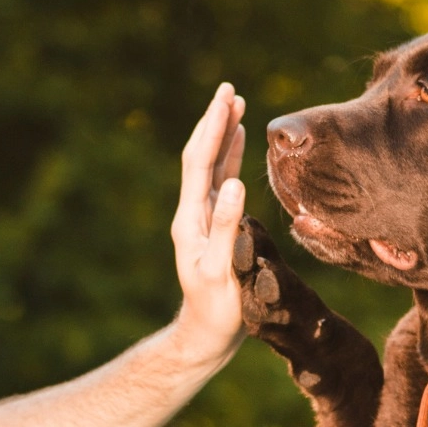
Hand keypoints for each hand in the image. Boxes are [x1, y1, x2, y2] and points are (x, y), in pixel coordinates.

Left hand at [168, 82, 248, 366]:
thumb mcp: (221, 270)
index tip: (225, 98)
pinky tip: (238, 141)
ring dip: (222, 135)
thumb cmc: (217, 310)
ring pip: (210, 166)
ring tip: (235, 104)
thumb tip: (232, 184)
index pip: (199, 162)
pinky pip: (220, 182)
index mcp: (190, 220)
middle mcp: (191, 213)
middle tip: (228, 90)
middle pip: (201, 157)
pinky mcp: (214, 226)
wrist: (206, 336)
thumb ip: (226, 227)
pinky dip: (229, 157)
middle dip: (214, 122)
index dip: (212, 128)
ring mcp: (201, 218)